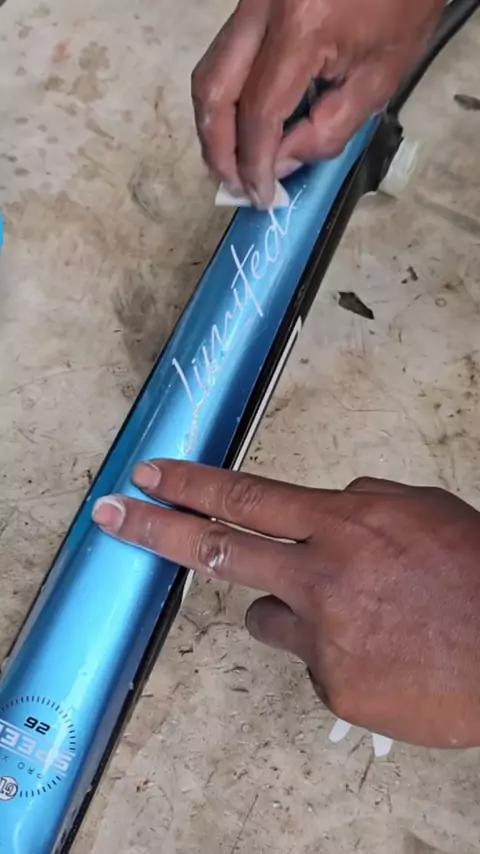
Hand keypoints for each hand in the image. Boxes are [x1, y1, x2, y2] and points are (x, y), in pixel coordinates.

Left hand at [93, 461, 479, 748]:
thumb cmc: (475, 575)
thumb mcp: (419, 512)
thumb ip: (359, 503)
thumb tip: (324, 507)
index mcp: (345, 524)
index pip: (247, 496)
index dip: (191, 485)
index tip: (149, 477)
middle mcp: (322, 578)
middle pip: (218, 550)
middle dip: (158, 531)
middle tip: (115, 518)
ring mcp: (323, 637)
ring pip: (266, 616)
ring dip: (286, 607)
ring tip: (347, 612)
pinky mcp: (334, 685)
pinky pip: (314, 660)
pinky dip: (336, 651)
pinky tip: (381, 650)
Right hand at [192, 0, 443, 205]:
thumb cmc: (403, 6)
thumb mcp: (380, 79)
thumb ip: (328, 131)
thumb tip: (280, 163)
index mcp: (302, 26)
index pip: (258, 112)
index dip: (254, 163)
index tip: (260, 196)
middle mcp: (262, 8)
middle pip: (214, 89)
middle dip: (218, 148)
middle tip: (234, 185)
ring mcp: (250, 0)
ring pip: (210, 72)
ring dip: (216, 126)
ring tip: (236, 165)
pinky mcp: (251, 2)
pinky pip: (225, 57)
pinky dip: (229, 101)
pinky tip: (245, 128)